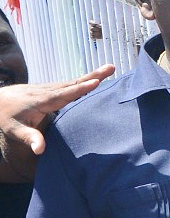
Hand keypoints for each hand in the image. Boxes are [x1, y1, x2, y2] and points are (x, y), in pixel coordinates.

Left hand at [0, 66, 113, 182]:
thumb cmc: (6, 117)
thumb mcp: (14, 130)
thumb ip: (29, 138)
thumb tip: (40, 150)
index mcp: (42, 101)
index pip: (64, 94)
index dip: (80, 89)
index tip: (96, 82)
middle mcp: (48, 91)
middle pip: (74, 83)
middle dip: (93, 76)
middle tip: (111, 67)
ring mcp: (50, 88)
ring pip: (73, 81)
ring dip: (92, 75)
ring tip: (110, 69)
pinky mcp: (51, 89)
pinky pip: (71, 84)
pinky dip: (84, 80)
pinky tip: (94, 79)